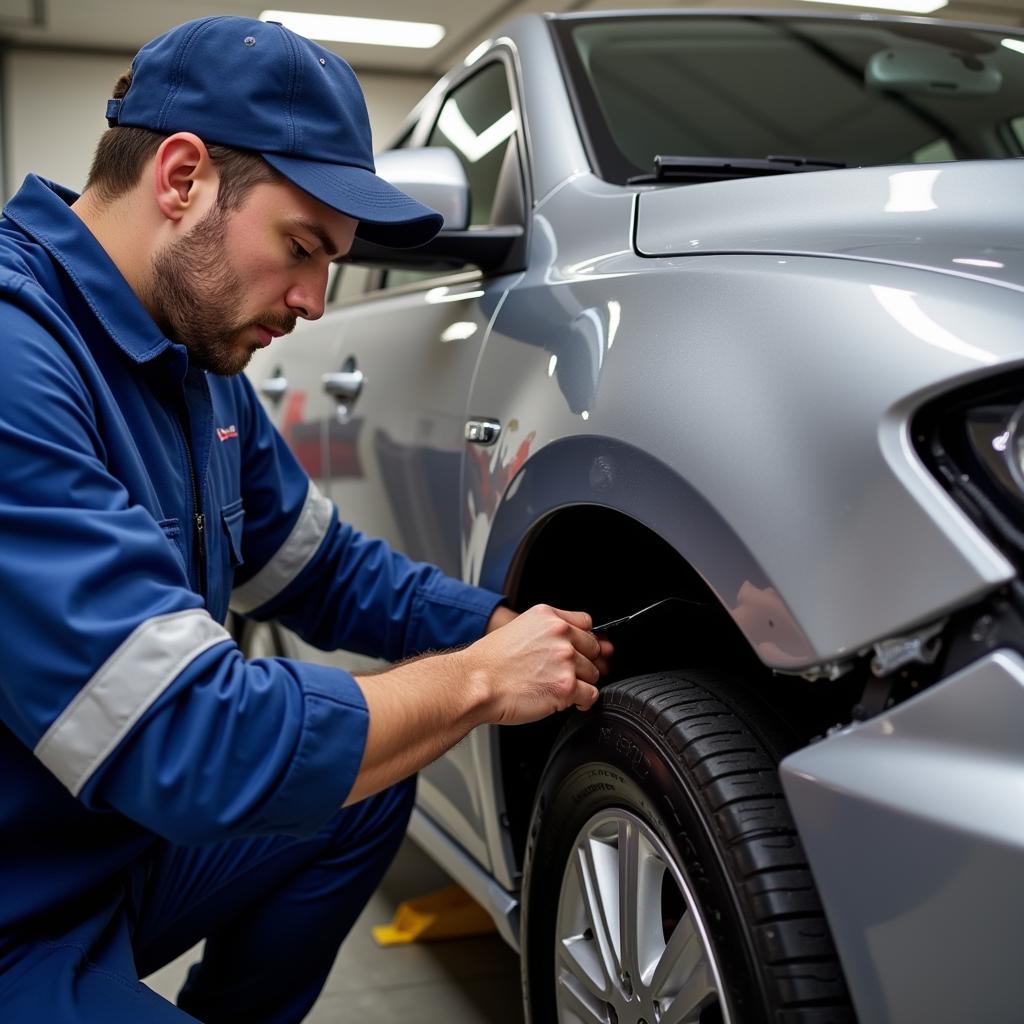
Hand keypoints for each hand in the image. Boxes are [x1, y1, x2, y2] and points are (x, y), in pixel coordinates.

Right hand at [457, 604, 613, 725]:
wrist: (475, 683)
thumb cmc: (489, 663)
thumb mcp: (518, 629)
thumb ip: (547, 632)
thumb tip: (573, 644)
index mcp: (548, 617)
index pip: (586, 624)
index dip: (582, 641)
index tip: (579, 651)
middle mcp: (560, 634)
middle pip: (593, 649)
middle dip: (582, 663)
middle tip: (561, 673)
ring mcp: (566, 659)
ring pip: (594, 673)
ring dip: (580, 683)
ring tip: (556, 687)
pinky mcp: (567, 686)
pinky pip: (591, 695)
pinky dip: (582, 701)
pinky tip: (566, 701)